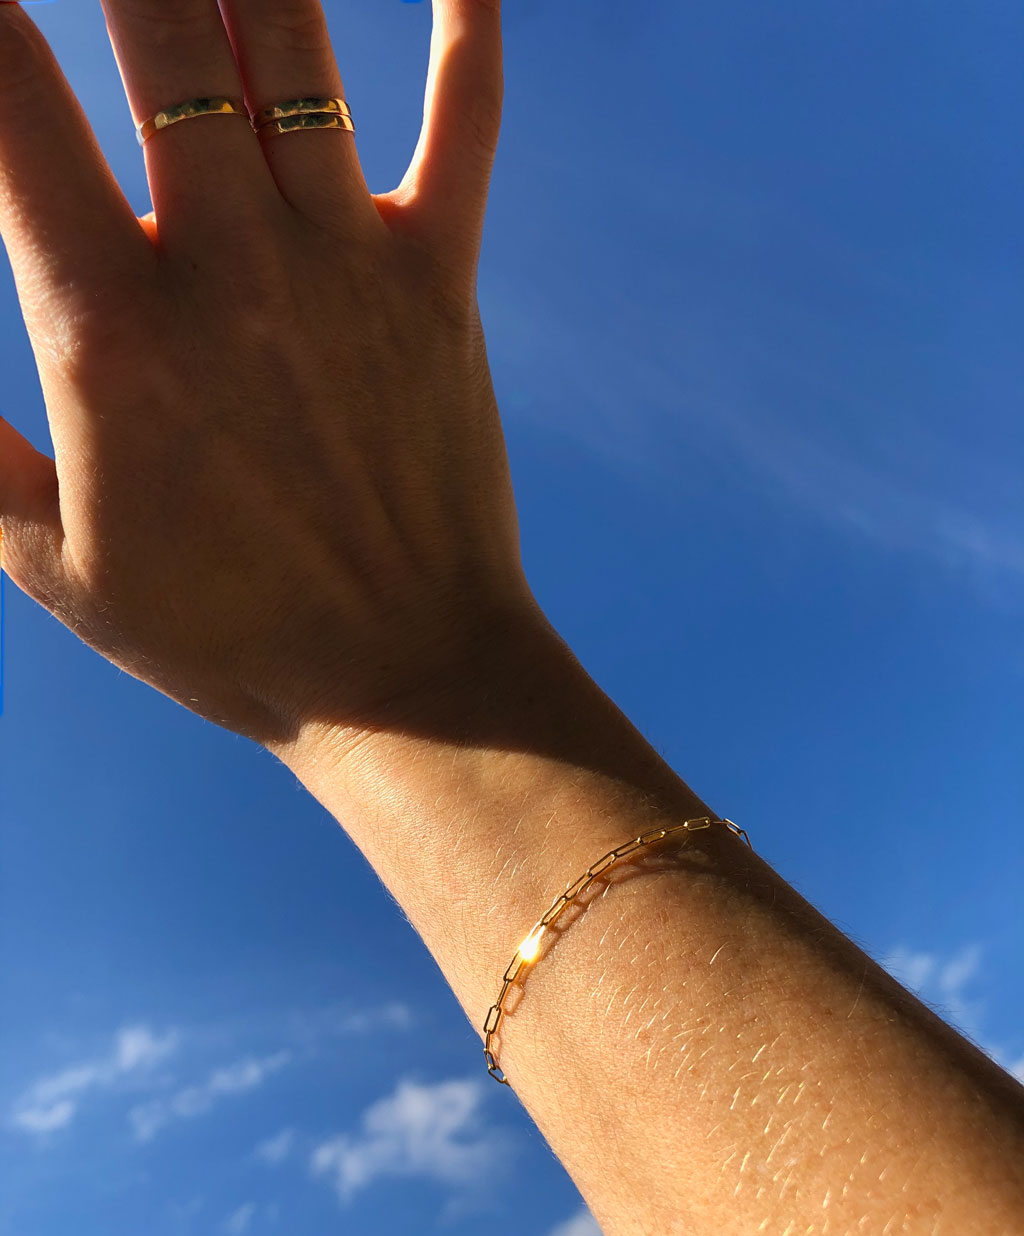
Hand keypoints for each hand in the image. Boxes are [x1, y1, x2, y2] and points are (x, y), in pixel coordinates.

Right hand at [0, 0, 535, 749]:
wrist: (405, 682)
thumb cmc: (227, 640)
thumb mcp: (55, 568)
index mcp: (110, 330)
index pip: (4, 102)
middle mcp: (230, 266)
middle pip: (153, 23)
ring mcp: (347, 265)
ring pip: (291, 45)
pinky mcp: (439, 287)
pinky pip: (465, 128)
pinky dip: (469, 33)